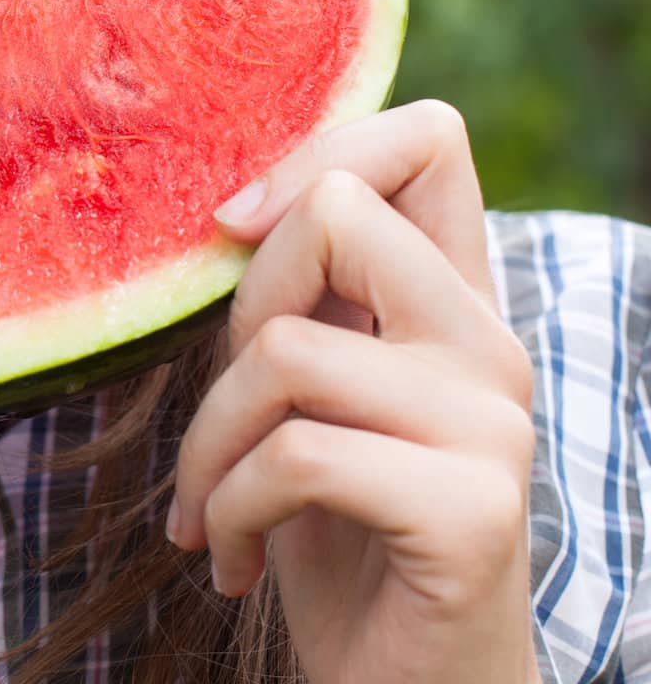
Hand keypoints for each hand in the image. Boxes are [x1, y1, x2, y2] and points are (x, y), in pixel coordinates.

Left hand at [165, 100, 541, 683]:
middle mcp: (488, 344)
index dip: (321, 145)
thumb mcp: (306, 397)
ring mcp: (491, 424)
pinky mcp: (470, 507)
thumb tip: (231, 206)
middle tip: (227, 415)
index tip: (234, 223)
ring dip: (207, 444)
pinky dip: (230, 509)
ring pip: (286, 349)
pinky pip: (296, 455)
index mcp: (451, 301)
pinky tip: (233, 559)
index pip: (429, 138)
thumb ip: (302, 299)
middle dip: (237, 311)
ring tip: (212, 510)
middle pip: (338, 211)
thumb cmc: (333, 535)